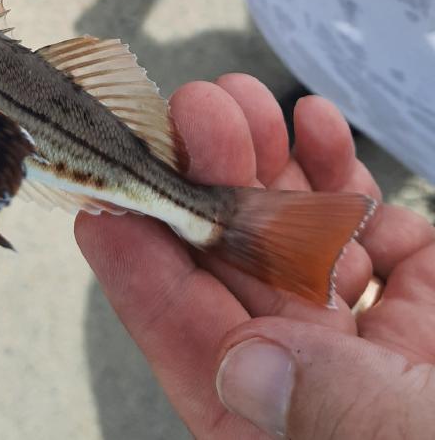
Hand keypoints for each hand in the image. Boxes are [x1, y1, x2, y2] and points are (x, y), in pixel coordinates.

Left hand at [76, 74, 434, 438]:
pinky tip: (317, 128)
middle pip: (235, 272)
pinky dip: (343, 179)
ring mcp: (365, 340)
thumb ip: (340, 419)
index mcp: (282, 428)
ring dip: (267, 165)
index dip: (143, 274)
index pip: (192, 347)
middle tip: (194, 111)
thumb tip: (244, 368)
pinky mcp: (424, 306)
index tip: (106, 203)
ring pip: (291, 240)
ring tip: (244, 101)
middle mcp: (312, 383)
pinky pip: (370, 236)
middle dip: (211, 184)